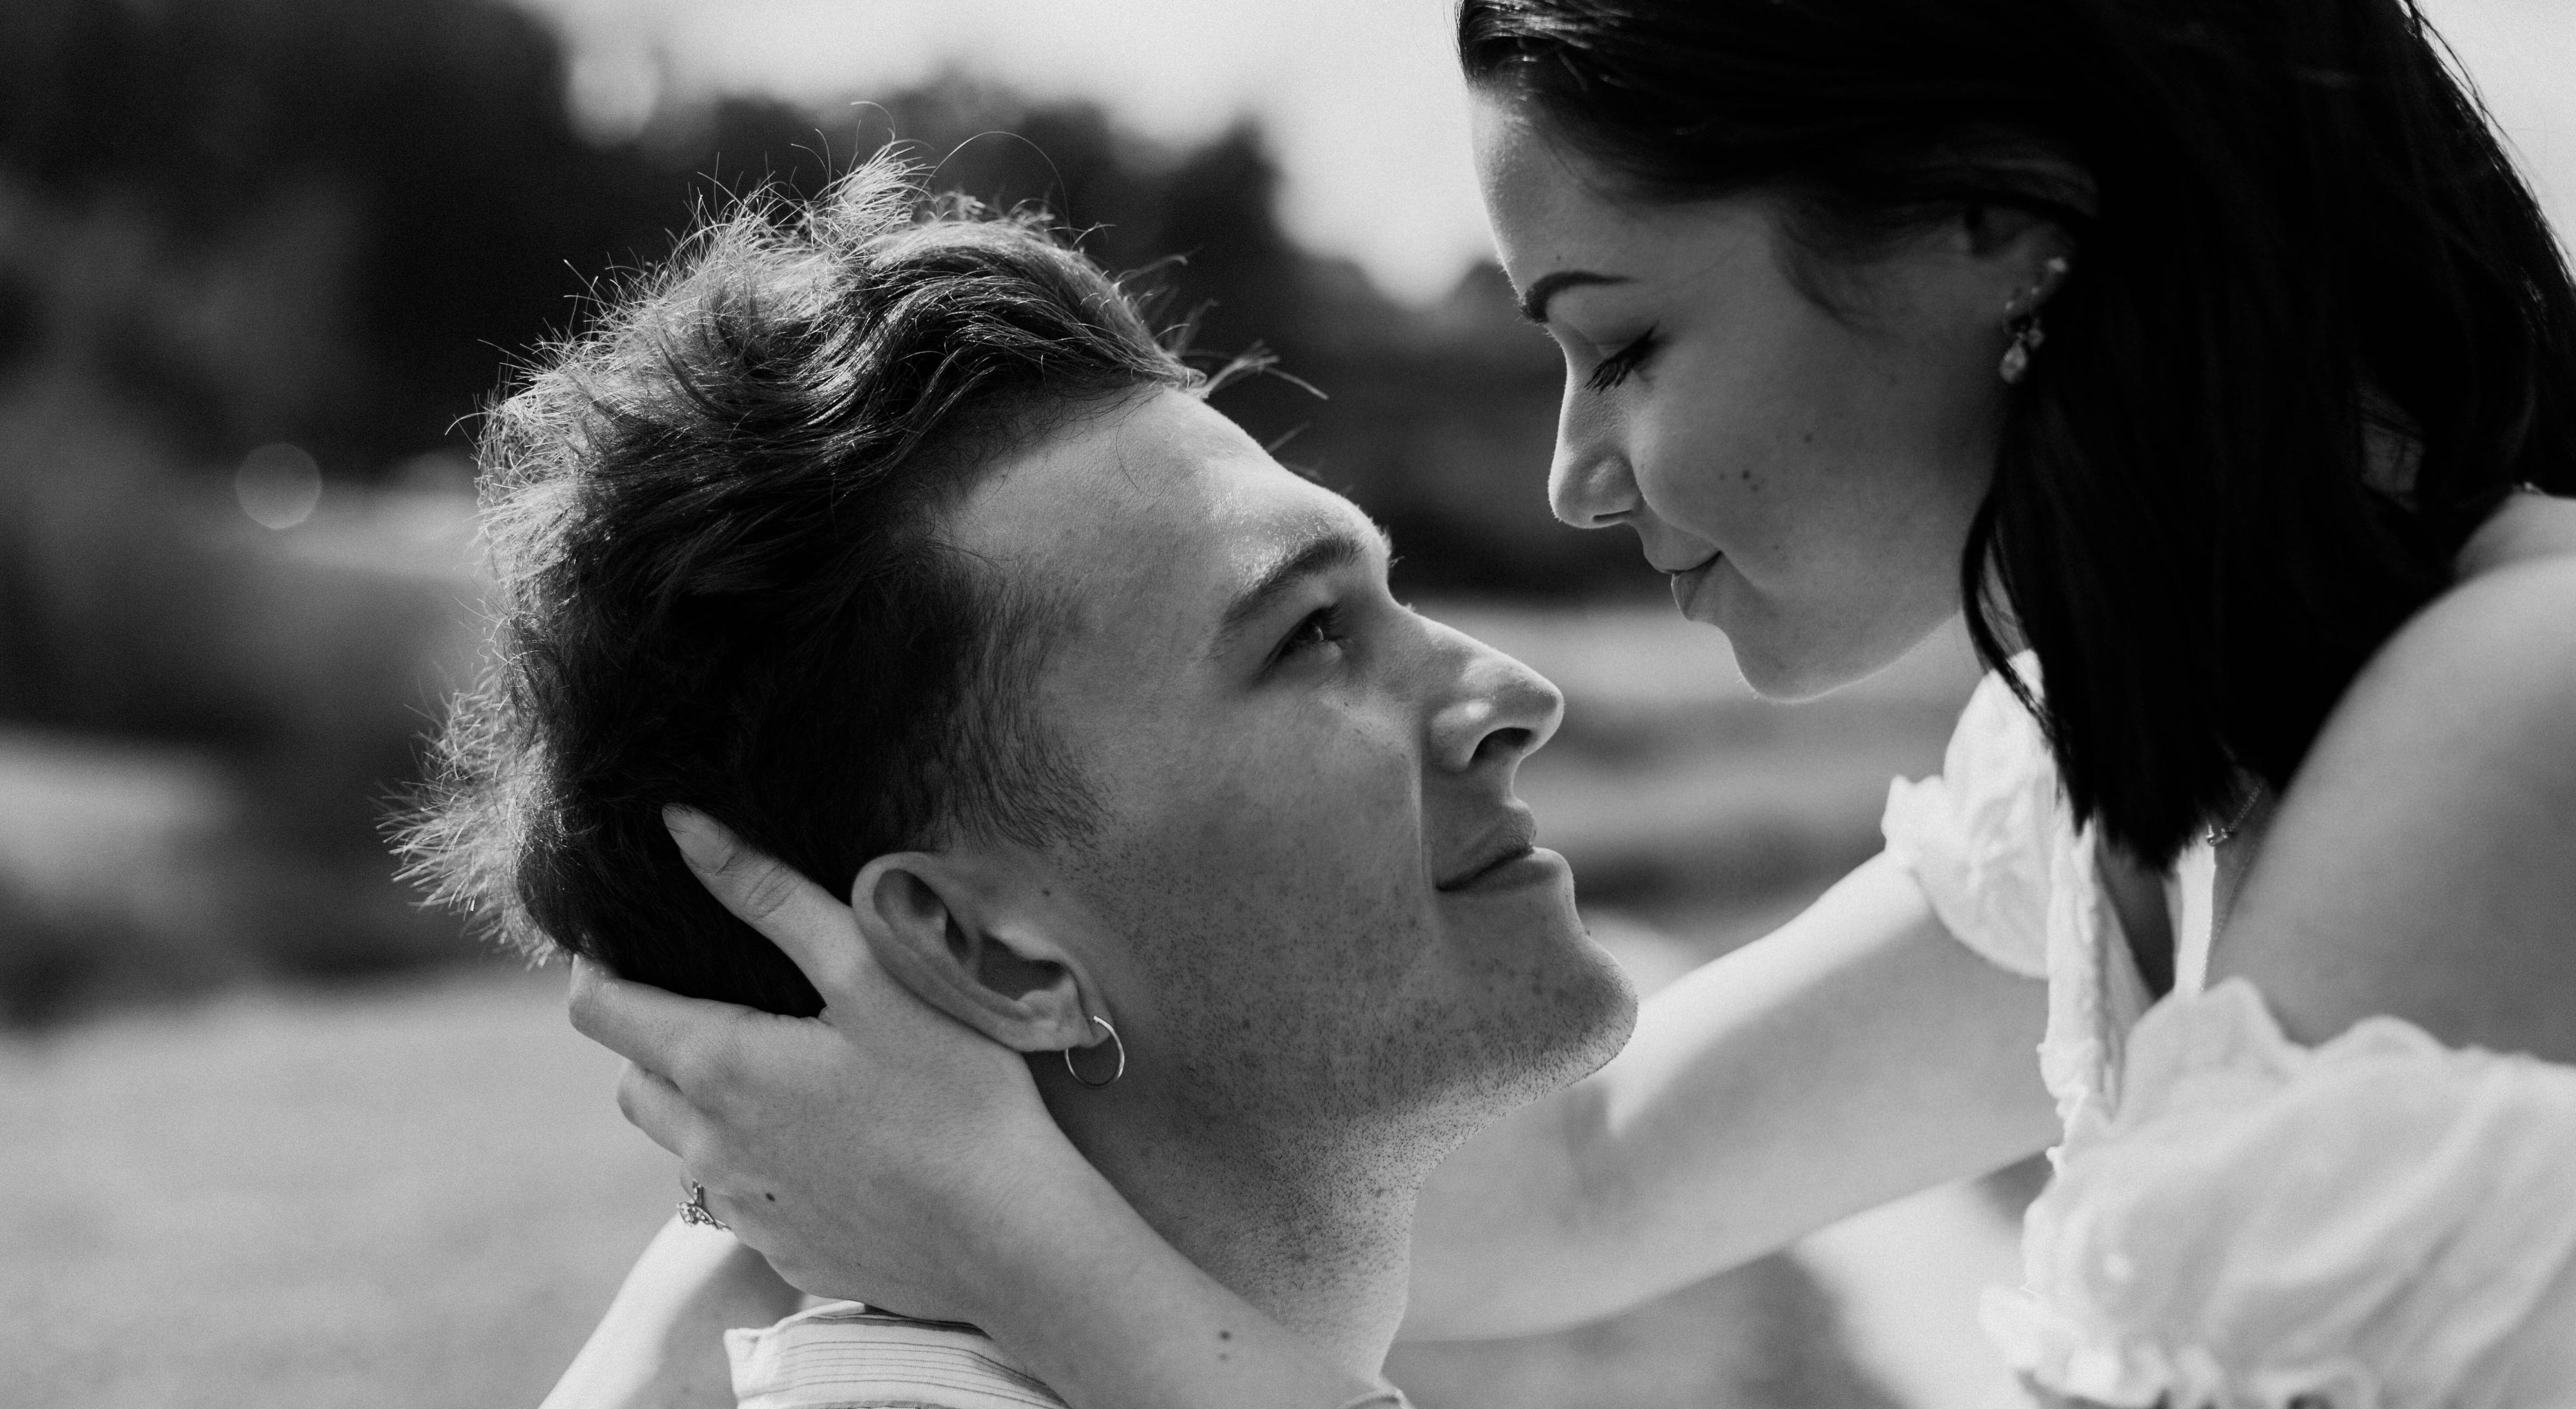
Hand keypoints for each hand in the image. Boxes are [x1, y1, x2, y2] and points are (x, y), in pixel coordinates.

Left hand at [568, 806, 1080, 1322]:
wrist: (1010, 1239)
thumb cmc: (953, 1093)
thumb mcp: (870, 971)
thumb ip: (770, 896)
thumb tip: (682, 828)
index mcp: (718, 1067)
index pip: (598, 1010)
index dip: (595, 966)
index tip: (623, 940)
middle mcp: (709, 1148)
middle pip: (633, 1080)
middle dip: (652, 1036)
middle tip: (721, 1000)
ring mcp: (744, 1209)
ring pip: (684, 1144)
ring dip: (705, 1103)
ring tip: (788, 1070)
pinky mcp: (783, 1252)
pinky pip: (741, 1196)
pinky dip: (759, 1160)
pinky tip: (834, 1142)